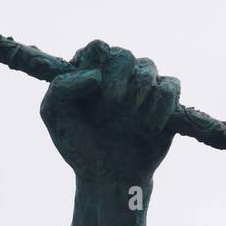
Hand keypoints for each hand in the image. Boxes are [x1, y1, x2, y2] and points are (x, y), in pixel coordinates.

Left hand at [40, 40, 180, 183]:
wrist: (108, 177)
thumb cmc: (79, 146)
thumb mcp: (54, 116)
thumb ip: (60, 87)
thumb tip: (95, 75)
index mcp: (90, 72)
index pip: (97, 48)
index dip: (96, 59)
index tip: (93, 81)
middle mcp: (118, 75)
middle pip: (124, 55)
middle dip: (116, 82)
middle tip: (106, 111)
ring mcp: (143, 87)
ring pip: (148, 67)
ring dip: (137, 93)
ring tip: (127, 122)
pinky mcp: (166, 102)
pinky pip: (170, 87)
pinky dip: (161, 105)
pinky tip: (148, 128)